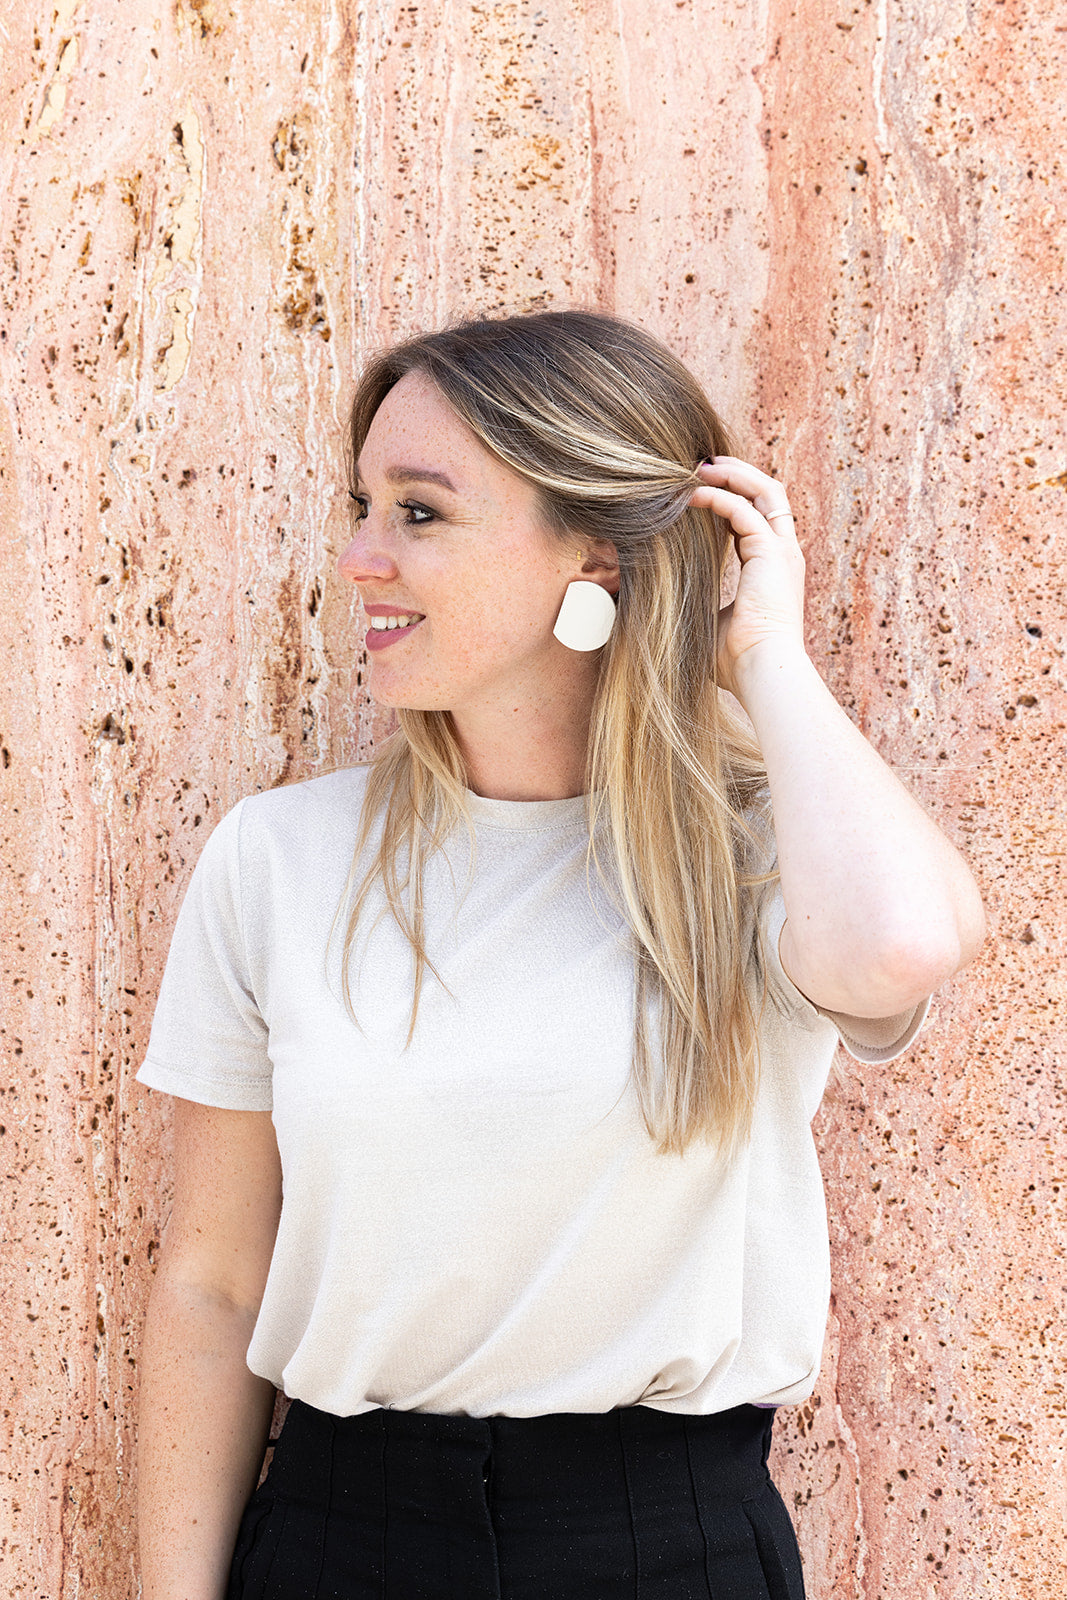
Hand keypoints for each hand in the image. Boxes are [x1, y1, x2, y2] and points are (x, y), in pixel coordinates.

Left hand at [689, 456, 807, 701]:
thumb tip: (654, 604)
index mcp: (772, 569)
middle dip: (738, 472)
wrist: (761, 671)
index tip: (700, 487)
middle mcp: (783, 555)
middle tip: (702, 464)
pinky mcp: (772, 555)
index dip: (733, 496)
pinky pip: (744, 511)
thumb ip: (694, 602)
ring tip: (698, 467)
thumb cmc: (735, 660)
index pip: (758, 518)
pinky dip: (717, 498)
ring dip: (732, 474)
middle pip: (770, 493)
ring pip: (766, 491)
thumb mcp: (708, 620)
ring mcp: (782, 552)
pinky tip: (690, 496)